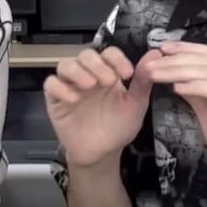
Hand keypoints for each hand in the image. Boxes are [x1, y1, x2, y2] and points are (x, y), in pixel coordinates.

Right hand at [44, 47, 155, 168]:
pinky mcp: (55, 100)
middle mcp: (88, 75)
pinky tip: (73, 99)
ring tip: (90, 86)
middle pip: (86, 55)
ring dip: (77, 72)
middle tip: (108, 82)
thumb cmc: (118, 127)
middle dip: (97, 65)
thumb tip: (155, 54)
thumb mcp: (135, 105)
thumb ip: (143, 81)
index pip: (109, 53)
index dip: (117, 59)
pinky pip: (51, 85)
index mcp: (108, 73)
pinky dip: (60, 88)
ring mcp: (70, 86)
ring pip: (65, 65)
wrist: (102, 153)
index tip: (127, 74)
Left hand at [148, 42, 206, 195]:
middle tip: (150, 61)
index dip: (185, 48)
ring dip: (177, 70)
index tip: (161, 48)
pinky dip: (194, 86)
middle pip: (205, 59)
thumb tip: (178, 82)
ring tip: (155, 74)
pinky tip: (176, 88)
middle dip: (175, 58)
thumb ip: (197, 96)